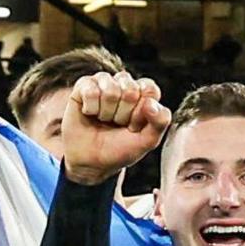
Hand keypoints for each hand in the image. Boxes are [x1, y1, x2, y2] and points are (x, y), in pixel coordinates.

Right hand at [57, 73, 169, 187]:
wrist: (90, 162)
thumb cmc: (119, 149)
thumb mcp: (146, 141)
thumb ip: (160, 122)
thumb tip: (151, 103)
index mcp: (143, 94)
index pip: (149, 89)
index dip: (141, 112)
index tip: (134, 126)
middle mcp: (124, 84)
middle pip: (130, 90)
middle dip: (123, 114)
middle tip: (117, 125)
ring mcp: (104, 82)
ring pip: (110, 89)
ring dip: (106, 112)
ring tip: (103, 120)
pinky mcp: (84, 85)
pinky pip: (91, 90)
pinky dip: (91, 108)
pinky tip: (89, 114)